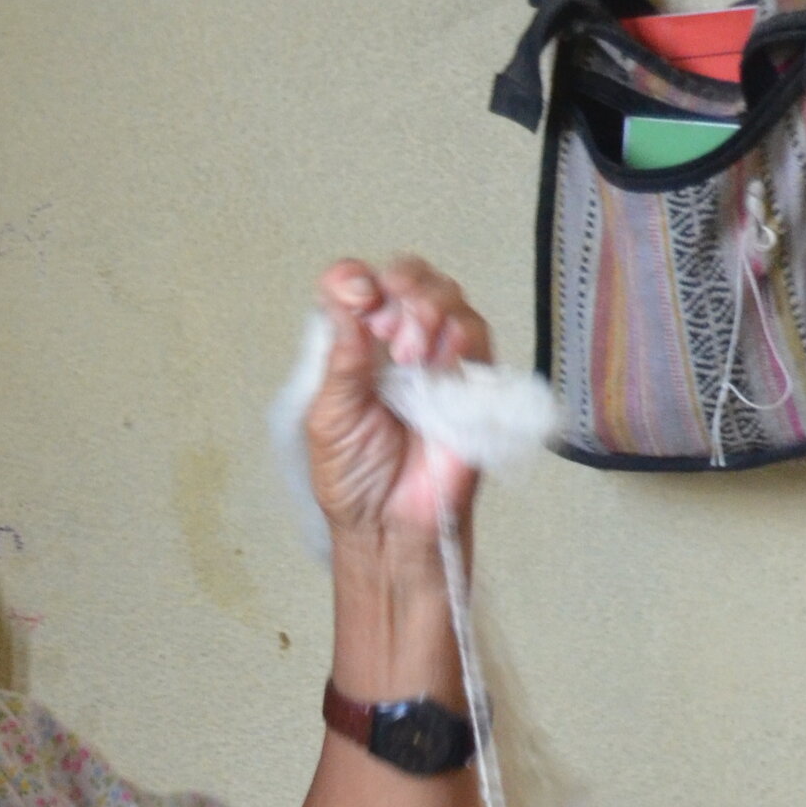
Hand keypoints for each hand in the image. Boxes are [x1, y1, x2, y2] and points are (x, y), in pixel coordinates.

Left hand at [305, 256, 492, 549]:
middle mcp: (398, 345)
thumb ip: (339, 357)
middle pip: (408, 277)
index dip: (356, 278)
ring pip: (447, 296)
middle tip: (387, 330)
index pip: (358, 284)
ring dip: (428, 309)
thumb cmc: (355, 481)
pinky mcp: (472, 382)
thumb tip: (348, 295)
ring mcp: (438, 360)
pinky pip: (477, 336)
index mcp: (355, 348)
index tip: (354, 296)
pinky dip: (459, 335)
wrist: (390, 528)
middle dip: (400, 287)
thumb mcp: (328, 416)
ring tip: (411, 355)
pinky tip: (439, 359)